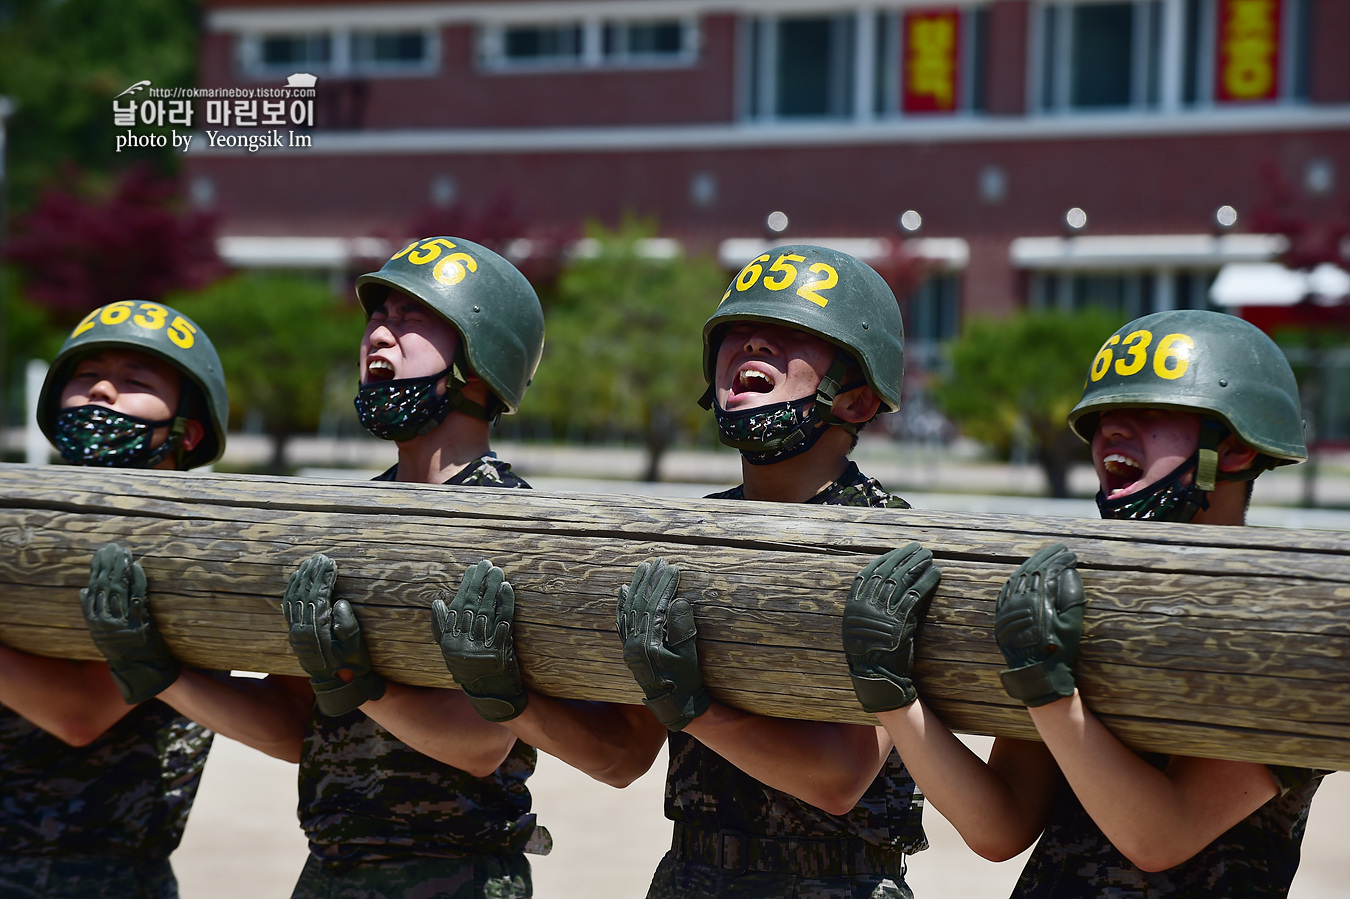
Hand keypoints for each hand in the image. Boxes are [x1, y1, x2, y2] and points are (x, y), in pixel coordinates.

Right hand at [80, 542, 180, 703]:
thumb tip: (83, 591)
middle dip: (109, 564)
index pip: (93, 589)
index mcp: (93, 622)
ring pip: (120, 590)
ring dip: (122, 569)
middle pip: (105, 587)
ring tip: (124, 552)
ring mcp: (122, 624)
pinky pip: (138, 599)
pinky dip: (138, 582)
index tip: (100, 553)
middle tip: (113, 547)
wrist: (139, 670)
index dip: (97, 569)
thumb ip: (92, 613)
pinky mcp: (139, 625)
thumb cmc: (122, 650)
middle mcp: (104, 622)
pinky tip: (138, 568)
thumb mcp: (101, 633)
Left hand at [281, 553, 384, 715]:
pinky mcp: (295, 634)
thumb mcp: (356, 647)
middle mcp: (302, 631)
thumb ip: (348, 625)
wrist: (337, 685)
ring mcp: (296, 632)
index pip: (318, 597)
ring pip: (294, 599)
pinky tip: (295, 580)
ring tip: (308, 563)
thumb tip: (339, 602)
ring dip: (300, 579)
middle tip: (320, 557)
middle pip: (304, 594)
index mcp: (317, 632)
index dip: (324, 579)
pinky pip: (288, 608)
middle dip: (312, 574)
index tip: (331, 563)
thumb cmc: (351, 665)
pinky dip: (291, 591)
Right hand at [432, 559, 526, 722]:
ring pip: (487, 611)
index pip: (458, 605)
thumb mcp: (451, 651)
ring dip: (493, 589)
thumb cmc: (471, 669)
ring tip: (498, 571)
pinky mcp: (499, 652)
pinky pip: (503, 622)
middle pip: (473, 605)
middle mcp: (463, 643)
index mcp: (450, 641)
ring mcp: (481, 648)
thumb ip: (442, 626)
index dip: (466, 585)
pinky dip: (506, 604)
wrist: (491, 694)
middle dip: (480, 582)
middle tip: (487, 563)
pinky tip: (508, 590)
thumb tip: (437, 601)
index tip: (473, 569)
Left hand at [615, 557, 708, 731]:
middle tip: (659, 560)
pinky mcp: (628, 648)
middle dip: (650, 580)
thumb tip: (678, 601)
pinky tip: (623, 589)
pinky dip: (622, 603)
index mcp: (649, 645)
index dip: (664, 585)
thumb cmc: (686, 680)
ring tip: (643, 567)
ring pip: (628, 609)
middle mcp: (633, 644)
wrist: (674, 703)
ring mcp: (628, 646)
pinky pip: (622, 621)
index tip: (673, 568)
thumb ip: (683, 629)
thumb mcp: (690, 655)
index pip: (655, 606)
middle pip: (640, 604)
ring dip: (636, 586)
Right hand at [841, 543, 940, 711]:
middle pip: (888, 572)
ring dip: (917, 565)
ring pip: (902, 580)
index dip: (886, 559)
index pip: (870, 572)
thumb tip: (881, 584)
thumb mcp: (859, 627)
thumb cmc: (870, 653)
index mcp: (853, 604)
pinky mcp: (900, 621)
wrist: (876, 677)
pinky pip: (916, 595)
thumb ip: (867, 606)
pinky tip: (936, 573)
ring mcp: (882, 613)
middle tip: (918, 547)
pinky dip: (927, 582)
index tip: (898, 551)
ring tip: (928, 556)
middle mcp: (866, 605)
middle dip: (904, 557)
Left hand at [994, 543, 1086, 706]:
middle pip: (1032, 570)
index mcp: (1038, 601)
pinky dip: (1016, 577)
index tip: (1071, 555)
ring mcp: (1007, 607)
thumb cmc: (1058, 649)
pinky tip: (1023, 572)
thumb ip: (1072, 595)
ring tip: (1044, 556)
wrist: (1036, 672)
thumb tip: (1069, 571)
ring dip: (1031, 563)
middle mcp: (1019, 600)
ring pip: (1017, 577)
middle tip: (1060, 549)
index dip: (1060, 561)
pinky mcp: (1001, 615)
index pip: (1049, 571)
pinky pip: (1006, 589)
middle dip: (1047, 557)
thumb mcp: (1072, 624)